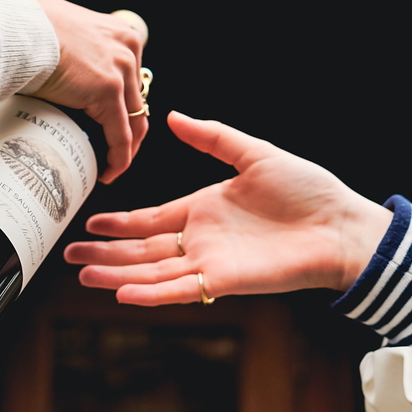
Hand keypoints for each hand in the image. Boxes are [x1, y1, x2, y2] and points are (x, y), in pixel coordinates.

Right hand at [29, 0, 147, 181]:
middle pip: (137, 101)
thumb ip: (73, 48)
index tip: (114, 124)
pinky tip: (108, 172)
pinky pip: (120, 135)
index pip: (131, 79)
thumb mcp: (62, 31)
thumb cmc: (24, 26)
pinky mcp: (108, 91)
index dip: (125, 106)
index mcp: (119, 33)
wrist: (15, 26)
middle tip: (114, 152)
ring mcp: (120, 69)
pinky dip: (118, 158)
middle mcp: (127, 48)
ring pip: (134, 121)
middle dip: (129, 131)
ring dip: (125, 149)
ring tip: (110, 167)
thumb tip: (56, 67)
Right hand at [64, 113, 392, 304]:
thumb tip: (175, 118)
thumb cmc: (308, 191)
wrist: (342, 225)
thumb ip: (213, 137)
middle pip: (142, 249)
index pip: (150, 219)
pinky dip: (151, 291)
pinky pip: (180, 288)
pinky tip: (122, 293)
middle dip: (105, 252)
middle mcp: (201, 239)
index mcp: (204, 209)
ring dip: (117, 274)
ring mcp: (210, 262)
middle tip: (70, 254)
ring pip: (152, 271)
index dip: (119, 222)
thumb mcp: (254, 154)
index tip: (89, 222)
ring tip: (83, 274)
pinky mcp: (224, 281)